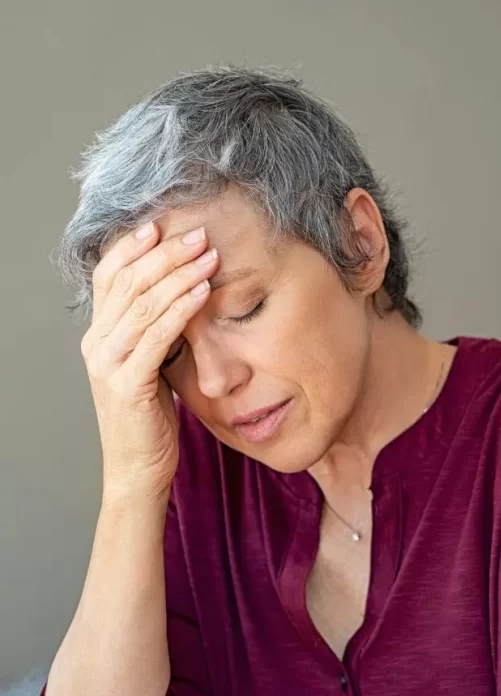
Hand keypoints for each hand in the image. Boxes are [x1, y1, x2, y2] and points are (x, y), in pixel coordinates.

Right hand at [81, 220, 220, 499]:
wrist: (138, 470)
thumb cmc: (152, 421)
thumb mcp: (153, 368)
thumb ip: (157, 336)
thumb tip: (182, 301)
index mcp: (99, 336)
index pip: (110, 278)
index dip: (133, 248)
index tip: (163, 225)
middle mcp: (97, 344)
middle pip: (128, 284)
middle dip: (165, 254)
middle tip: (200, 234)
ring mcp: (109, 363)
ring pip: (142, 305)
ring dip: (178, 275)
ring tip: (208, 255)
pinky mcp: (127, 384)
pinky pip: (156, 337)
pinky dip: (180, 310)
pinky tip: (202, 292)